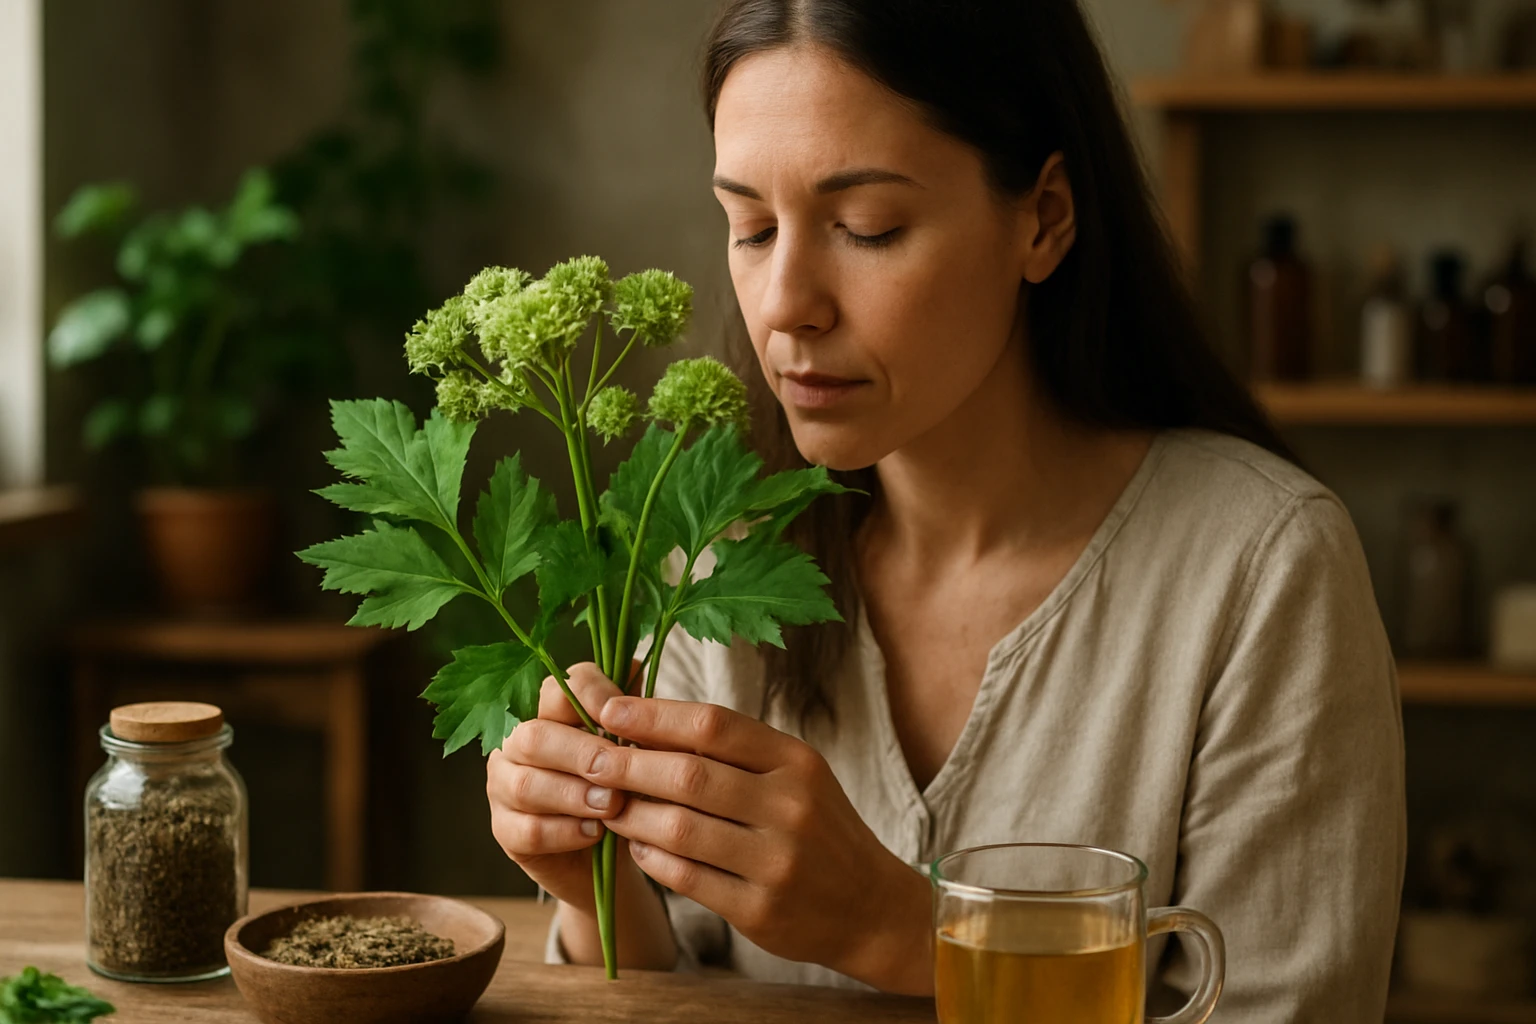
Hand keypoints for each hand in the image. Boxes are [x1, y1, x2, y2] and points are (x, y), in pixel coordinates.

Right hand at [485, 664, 628, 906]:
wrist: (610, 851)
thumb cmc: (622, 786)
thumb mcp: (634, 746)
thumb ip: (632, 709)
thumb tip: (634, 666)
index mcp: (548, 712)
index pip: (557, 687)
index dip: (590, 696)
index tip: (623, 718)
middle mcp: (517, 742)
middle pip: (534, 736)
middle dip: (581, 753)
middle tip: (619, 771)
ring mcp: (504, 786)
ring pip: (526, 784)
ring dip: (574, 795)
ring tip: (613, 806)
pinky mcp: (505, 830)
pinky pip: (527, 830)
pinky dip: (564, 832)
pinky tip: (595, 833)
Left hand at [589, 696, 933, 993]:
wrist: (870, 907)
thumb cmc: (818, 827)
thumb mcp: (795, 773)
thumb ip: (735, 750)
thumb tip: (649, 719)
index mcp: (797, 762)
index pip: (714, 725)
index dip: (654, 715)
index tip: (609, 710)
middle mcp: (791, 806)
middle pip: (689, 774)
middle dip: (628, 764)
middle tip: (587, 758)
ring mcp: (776, 861)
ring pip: (680, 827)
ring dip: (631, 813)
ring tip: (606, 803)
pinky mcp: (760, 909)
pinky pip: (686, 877)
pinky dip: (651, 857)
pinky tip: (636, 844)